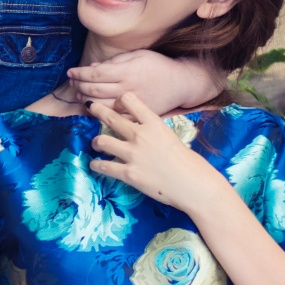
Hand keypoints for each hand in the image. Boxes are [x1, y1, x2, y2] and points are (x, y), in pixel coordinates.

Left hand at [65, 49, 221, 115]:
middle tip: (73, 83)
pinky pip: (111, 118)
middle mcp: (127, 89)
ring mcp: (131, 106)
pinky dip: (98, 114)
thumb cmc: (158, 66)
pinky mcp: (135, 118)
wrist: (180, 84)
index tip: (70, 72)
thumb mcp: (138, 55)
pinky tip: (92, 108)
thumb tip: (92, 68)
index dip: (79, 73)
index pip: (95, 74)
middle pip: (94, 90)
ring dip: (85, 101)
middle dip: (79, 86)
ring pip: (100, 106)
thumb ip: (114, 62)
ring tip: (80, 95)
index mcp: (128, 72)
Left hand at [88, 93, 222, 208]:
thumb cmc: (188, 162)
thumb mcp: (170, 137)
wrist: (193, 184)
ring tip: (96, 143)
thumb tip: (142, 131)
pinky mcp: (128, 174)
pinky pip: (104, 166)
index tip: (117, 105)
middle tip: (92, 108)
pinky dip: (96, 165)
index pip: (130, 100)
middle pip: (110, 117)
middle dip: (97, 110)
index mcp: (154, 123)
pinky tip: (95, 165)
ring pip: (102, 141)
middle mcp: (140, 135)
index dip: (120, 101)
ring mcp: (132, 154)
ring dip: (96, 141)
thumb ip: (153, 131)